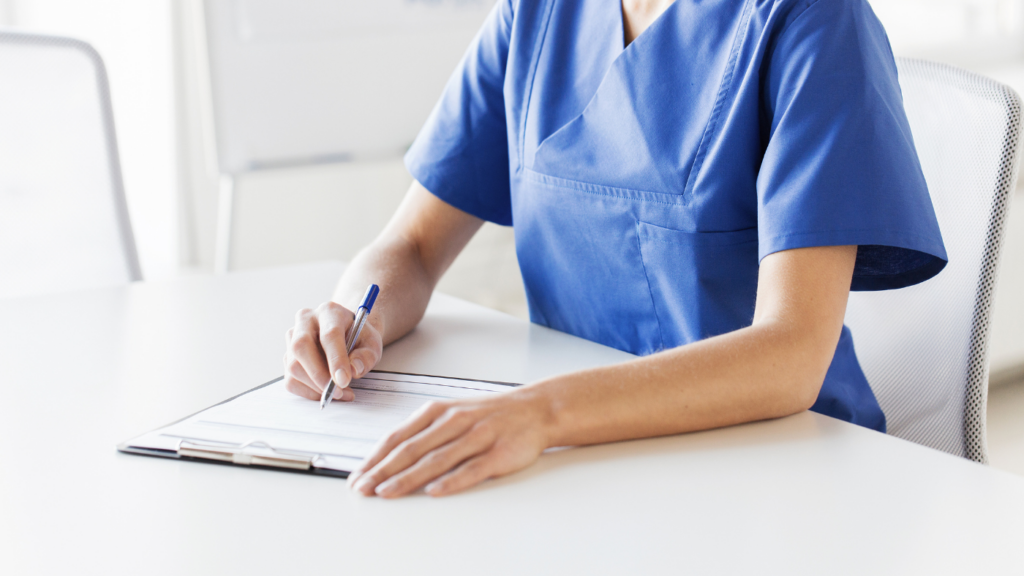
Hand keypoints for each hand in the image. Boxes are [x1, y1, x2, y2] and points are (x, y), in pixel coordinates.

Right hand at [283, 301, 383, 401]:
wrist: (347, 335)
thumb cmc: (359, 338)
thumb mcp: (372, 344)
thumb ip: (367, 356)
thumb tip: (354, 369)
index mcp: (330, 312)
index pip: (329, 334)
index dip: (336, 359)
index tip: (344, 380)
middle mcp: (306, 321)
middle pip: (301, 347)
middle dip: (319, 375)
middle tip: (337, 391)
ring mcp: (293, 338)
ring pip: (293, 366)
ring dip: (315, 386)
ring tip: (339, 393)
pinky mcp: (288, 356)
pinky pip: (291, 380)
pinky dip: (308, 392)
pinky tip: (325, 392)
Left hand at [347, 390, 552, 497]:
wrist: (535, 409)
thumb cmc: (489, 415)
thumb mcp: (452, 414)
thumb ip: (423, 433)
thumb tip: (388, 457)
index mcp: (438, 412)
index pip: (398, 437)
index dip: (375, 457)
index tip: (357, 476)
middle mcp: (455, 421)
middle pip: (412, 449)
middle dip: (383, 470)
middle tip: (363, 488)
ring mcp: (477, 437)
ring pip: (437, 460)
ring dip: (408, 477)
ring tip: (387, 492)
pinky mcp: (498, 453)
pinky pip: (471, 469)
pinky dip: (451, 480)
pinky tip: (434, 491)